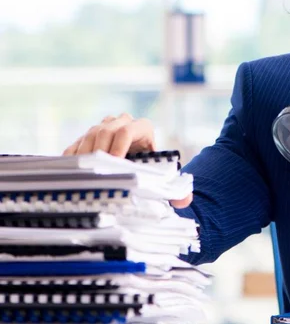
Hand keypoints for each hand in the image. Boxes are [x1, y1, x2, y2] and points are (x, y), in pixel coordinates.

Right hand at [62, 113, 191, 208]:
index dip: (120, 145)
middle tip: (95, 169)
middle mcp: (122, 122)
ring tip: (83, 172)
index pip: (128, 130)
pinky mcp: (88, 137)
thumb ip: (176, 190)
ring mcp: (104, 126)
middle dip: (100, 149)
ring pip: (90, 134)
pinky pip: (77, 142)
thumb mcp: (164, 177)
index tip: (114, 162)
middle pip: (106, 129)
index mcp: (143, 128)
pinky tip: (71, 170)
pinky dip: (73, 155)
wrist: (139, 165)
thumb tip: (185, 201)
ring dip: (85, 152)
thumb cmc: (152, 171)